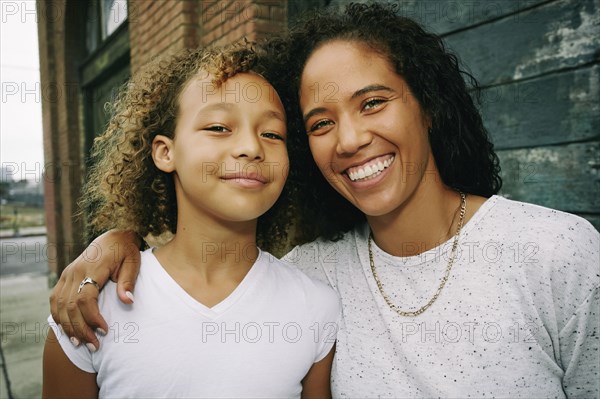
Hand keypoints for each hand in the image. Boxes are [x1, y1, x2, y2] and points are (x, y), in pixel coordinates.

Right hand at [49, 230, 141, 350]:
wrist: (113, 236)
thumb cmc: (125, 250)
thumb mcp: (133, 262)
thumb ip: (128, 282)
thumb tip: (128, 301)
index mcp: (93, 267)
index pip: (85, 298)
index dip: (92, 317)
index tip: (105, 330)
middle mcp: (75, 271)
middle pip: (70, 306)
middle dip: (81, 328)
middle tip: (94, 346)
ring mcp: (67, 274)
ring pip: (59, 305)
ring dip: (68, 326)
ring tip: (81, 343)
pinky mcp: (65, 277)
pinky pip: (55, 299)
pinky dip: (58, 316)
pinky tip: (68, 329)